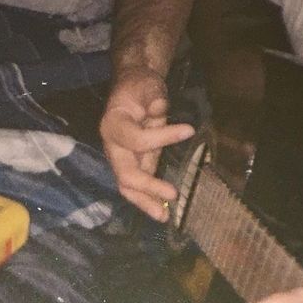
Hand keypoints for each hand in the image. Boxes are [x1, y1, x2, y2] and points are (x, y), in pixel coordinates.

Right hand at [100, 67, 194, 220]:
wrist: (132, 91)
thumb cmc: (139, 88)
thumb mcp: (146, 85)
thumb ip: (152, 97)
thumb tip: (159, 109)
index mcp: (113, 125)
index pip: (136, 139)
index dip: (162, 136)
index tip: (189, 130)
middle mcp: (113, 148)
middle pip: (125, 174)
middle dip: (148, 187)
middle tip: (172, 195)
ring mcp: (121, 161)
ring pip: (129, 188)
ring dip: (146, 203)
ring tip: (165, 216)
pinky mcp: (133, 167)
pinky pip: (138, 188)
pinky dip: (149, 200)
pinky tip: (164, 211)